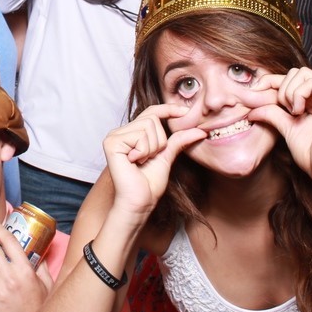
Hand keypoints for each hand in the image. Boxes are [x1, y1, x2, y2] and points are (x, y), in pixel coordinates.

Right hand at [102, 104, 205, 220]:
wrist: (140, 201)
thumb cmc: (149, 184)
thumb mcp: (167, 157)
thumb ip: (178, 141)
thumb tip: (200, 130)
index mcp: (131, 133)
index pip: (151, 112)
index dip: (168, 109)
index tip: (185, 112)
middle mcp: (120, 131)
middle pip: (152, 118)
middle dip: (159, 141)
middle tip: (150, 158)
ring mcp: (114, 136)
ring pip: (147, 126)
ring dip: (152, 147)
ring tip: (141, 161)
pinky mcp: (112, 142)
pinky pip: (139, 136)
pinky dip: (143, 151)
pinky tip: (134, 162)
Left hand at [247, 67, 311, 185]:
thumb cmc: (310, 153)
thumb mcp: (286, 128)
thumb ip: (272, 113)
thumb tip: (251, 107)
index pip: (289, 78)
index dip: (269, 81)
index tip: (254, 94)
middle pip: (296, 71)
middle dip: (280, 87)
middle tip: (282, 109)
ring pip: (303, 73)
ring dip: (289, 91)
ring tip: (292, 112)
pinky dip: (299, 94)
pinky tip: (299, 112)